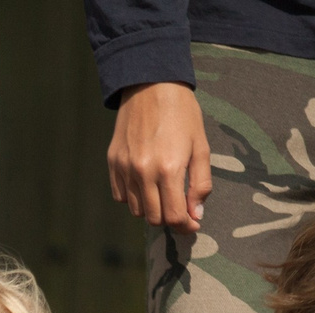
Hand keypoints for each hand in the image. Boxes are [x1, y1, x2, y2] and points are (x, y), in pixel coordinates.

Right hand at [106, 82, 210, 232]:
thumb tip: (196, 215)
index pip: (174, 216)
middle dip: (169, 218)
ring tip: (163, 192)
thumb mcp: (201, 146)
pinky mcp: (113, 162)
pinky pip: (121, 195)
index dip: (186, 226)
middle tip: (180, 208)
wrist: (151, 84)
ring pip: (136, 210)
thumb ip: (200, 184)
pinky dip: (134, 197)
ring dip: (151, 208)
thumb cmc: (183, 113)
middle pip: (154, 218)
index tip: (193, 223)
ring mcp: (125, 168)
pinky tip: (145, 182)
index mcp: (169, 168)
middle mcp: (143, 172)